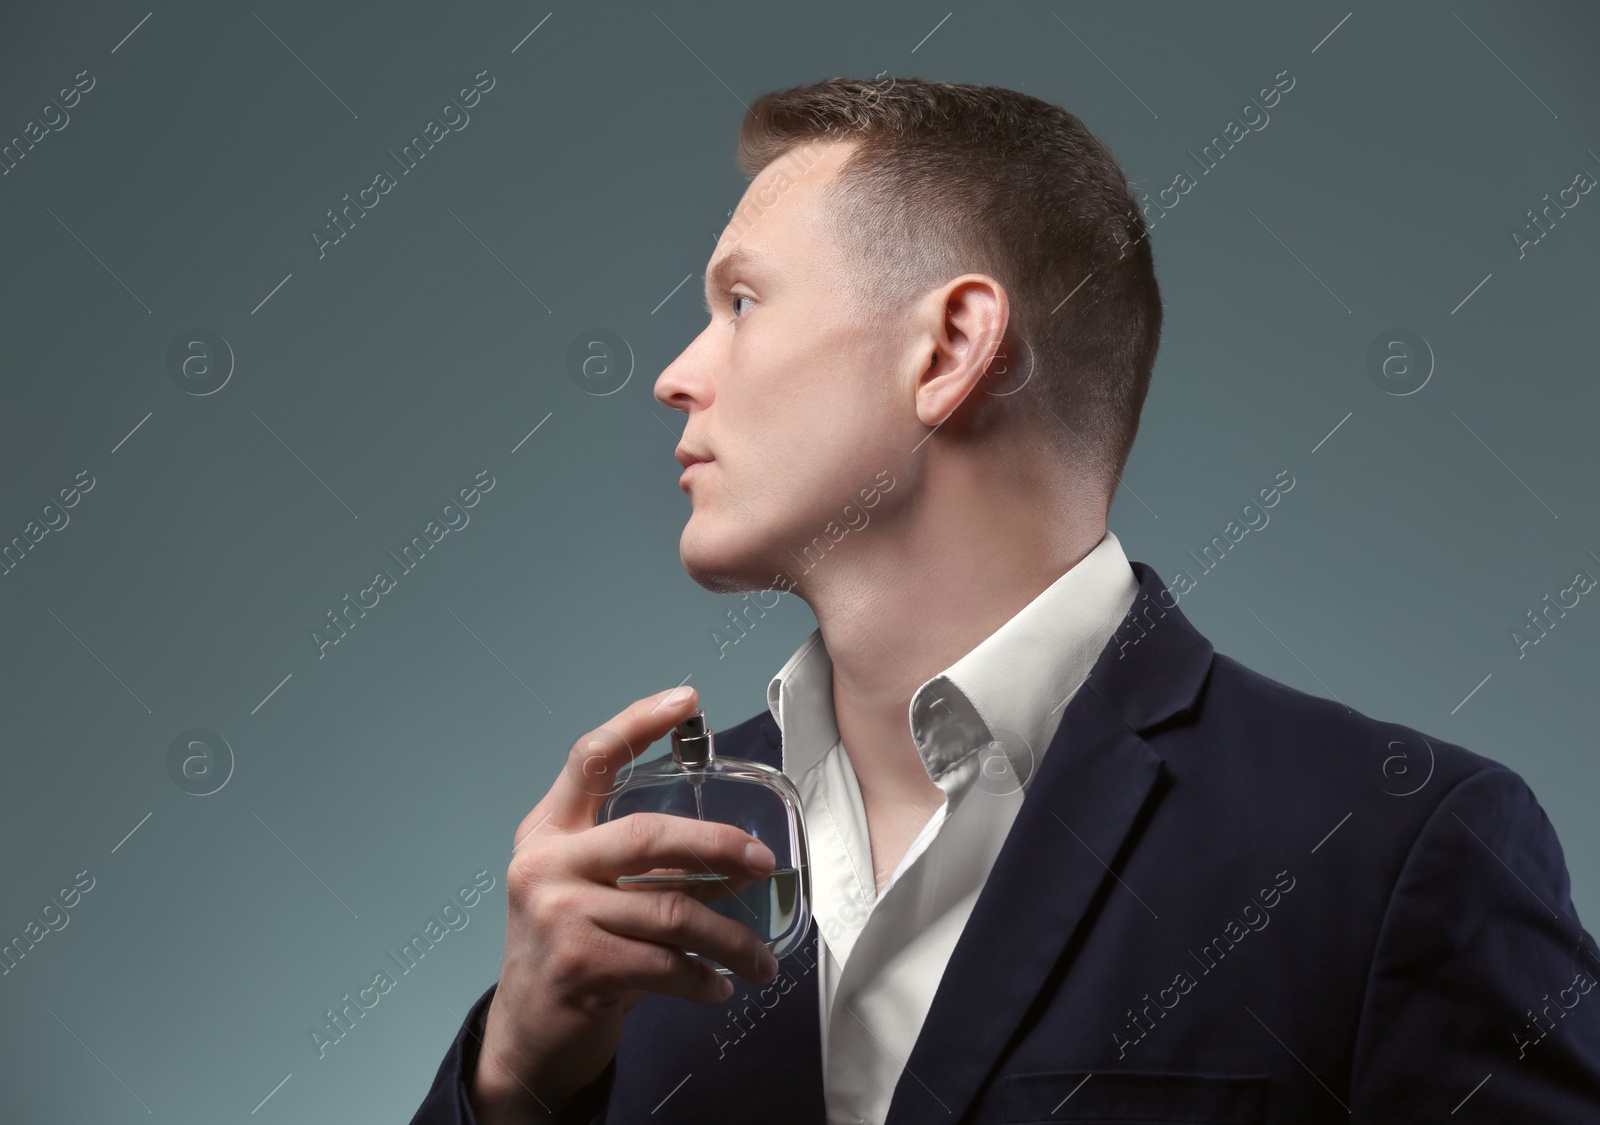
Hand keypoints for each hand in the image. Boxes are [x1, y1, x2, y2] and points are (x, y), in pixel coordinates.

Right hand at [468, 686, 780, 1122]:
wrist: (526, 1036)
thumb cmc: (573, 951)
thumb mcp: (592, 893)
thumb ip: (644, 867)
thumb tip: (741, 856)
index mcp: (547, 832)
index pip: (590, 759)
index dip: (637, 723)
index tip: (686, 699)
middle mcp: (544, 865)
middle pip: (647, 835)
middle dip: (717, 846)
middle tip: (763, 862)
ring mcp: (556, 915)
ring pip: (671, 911)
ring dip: (730, 939)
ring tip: (760, 961)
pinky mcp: (575, 965)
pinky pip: (665, 964)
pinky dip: (704, 979)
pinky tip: (720, 986)